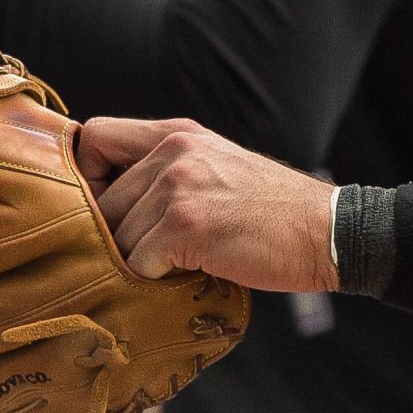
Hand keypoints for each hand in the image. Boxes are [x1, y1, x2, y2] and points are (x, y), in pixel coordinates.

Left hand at [78, 116, 338, 292]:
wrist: (327, 232)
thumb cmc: (272, 212)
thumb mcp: (217, 166)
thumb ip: (167, 170)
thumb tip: (105, 204)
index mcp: (177, 133)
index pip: (93, 136)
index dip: (85, 175)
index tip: (105, 207)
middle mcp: (173, 152)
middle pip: (98, 199)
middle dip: (113, 233)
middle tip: (148, 254)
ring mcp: (178, 186)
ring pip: (113, 236)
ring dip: (135, 261)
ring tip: (173, 266)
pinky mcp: (184, 225)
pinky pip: (135, 262)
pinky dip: (155, 279)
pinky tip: (187, 275)